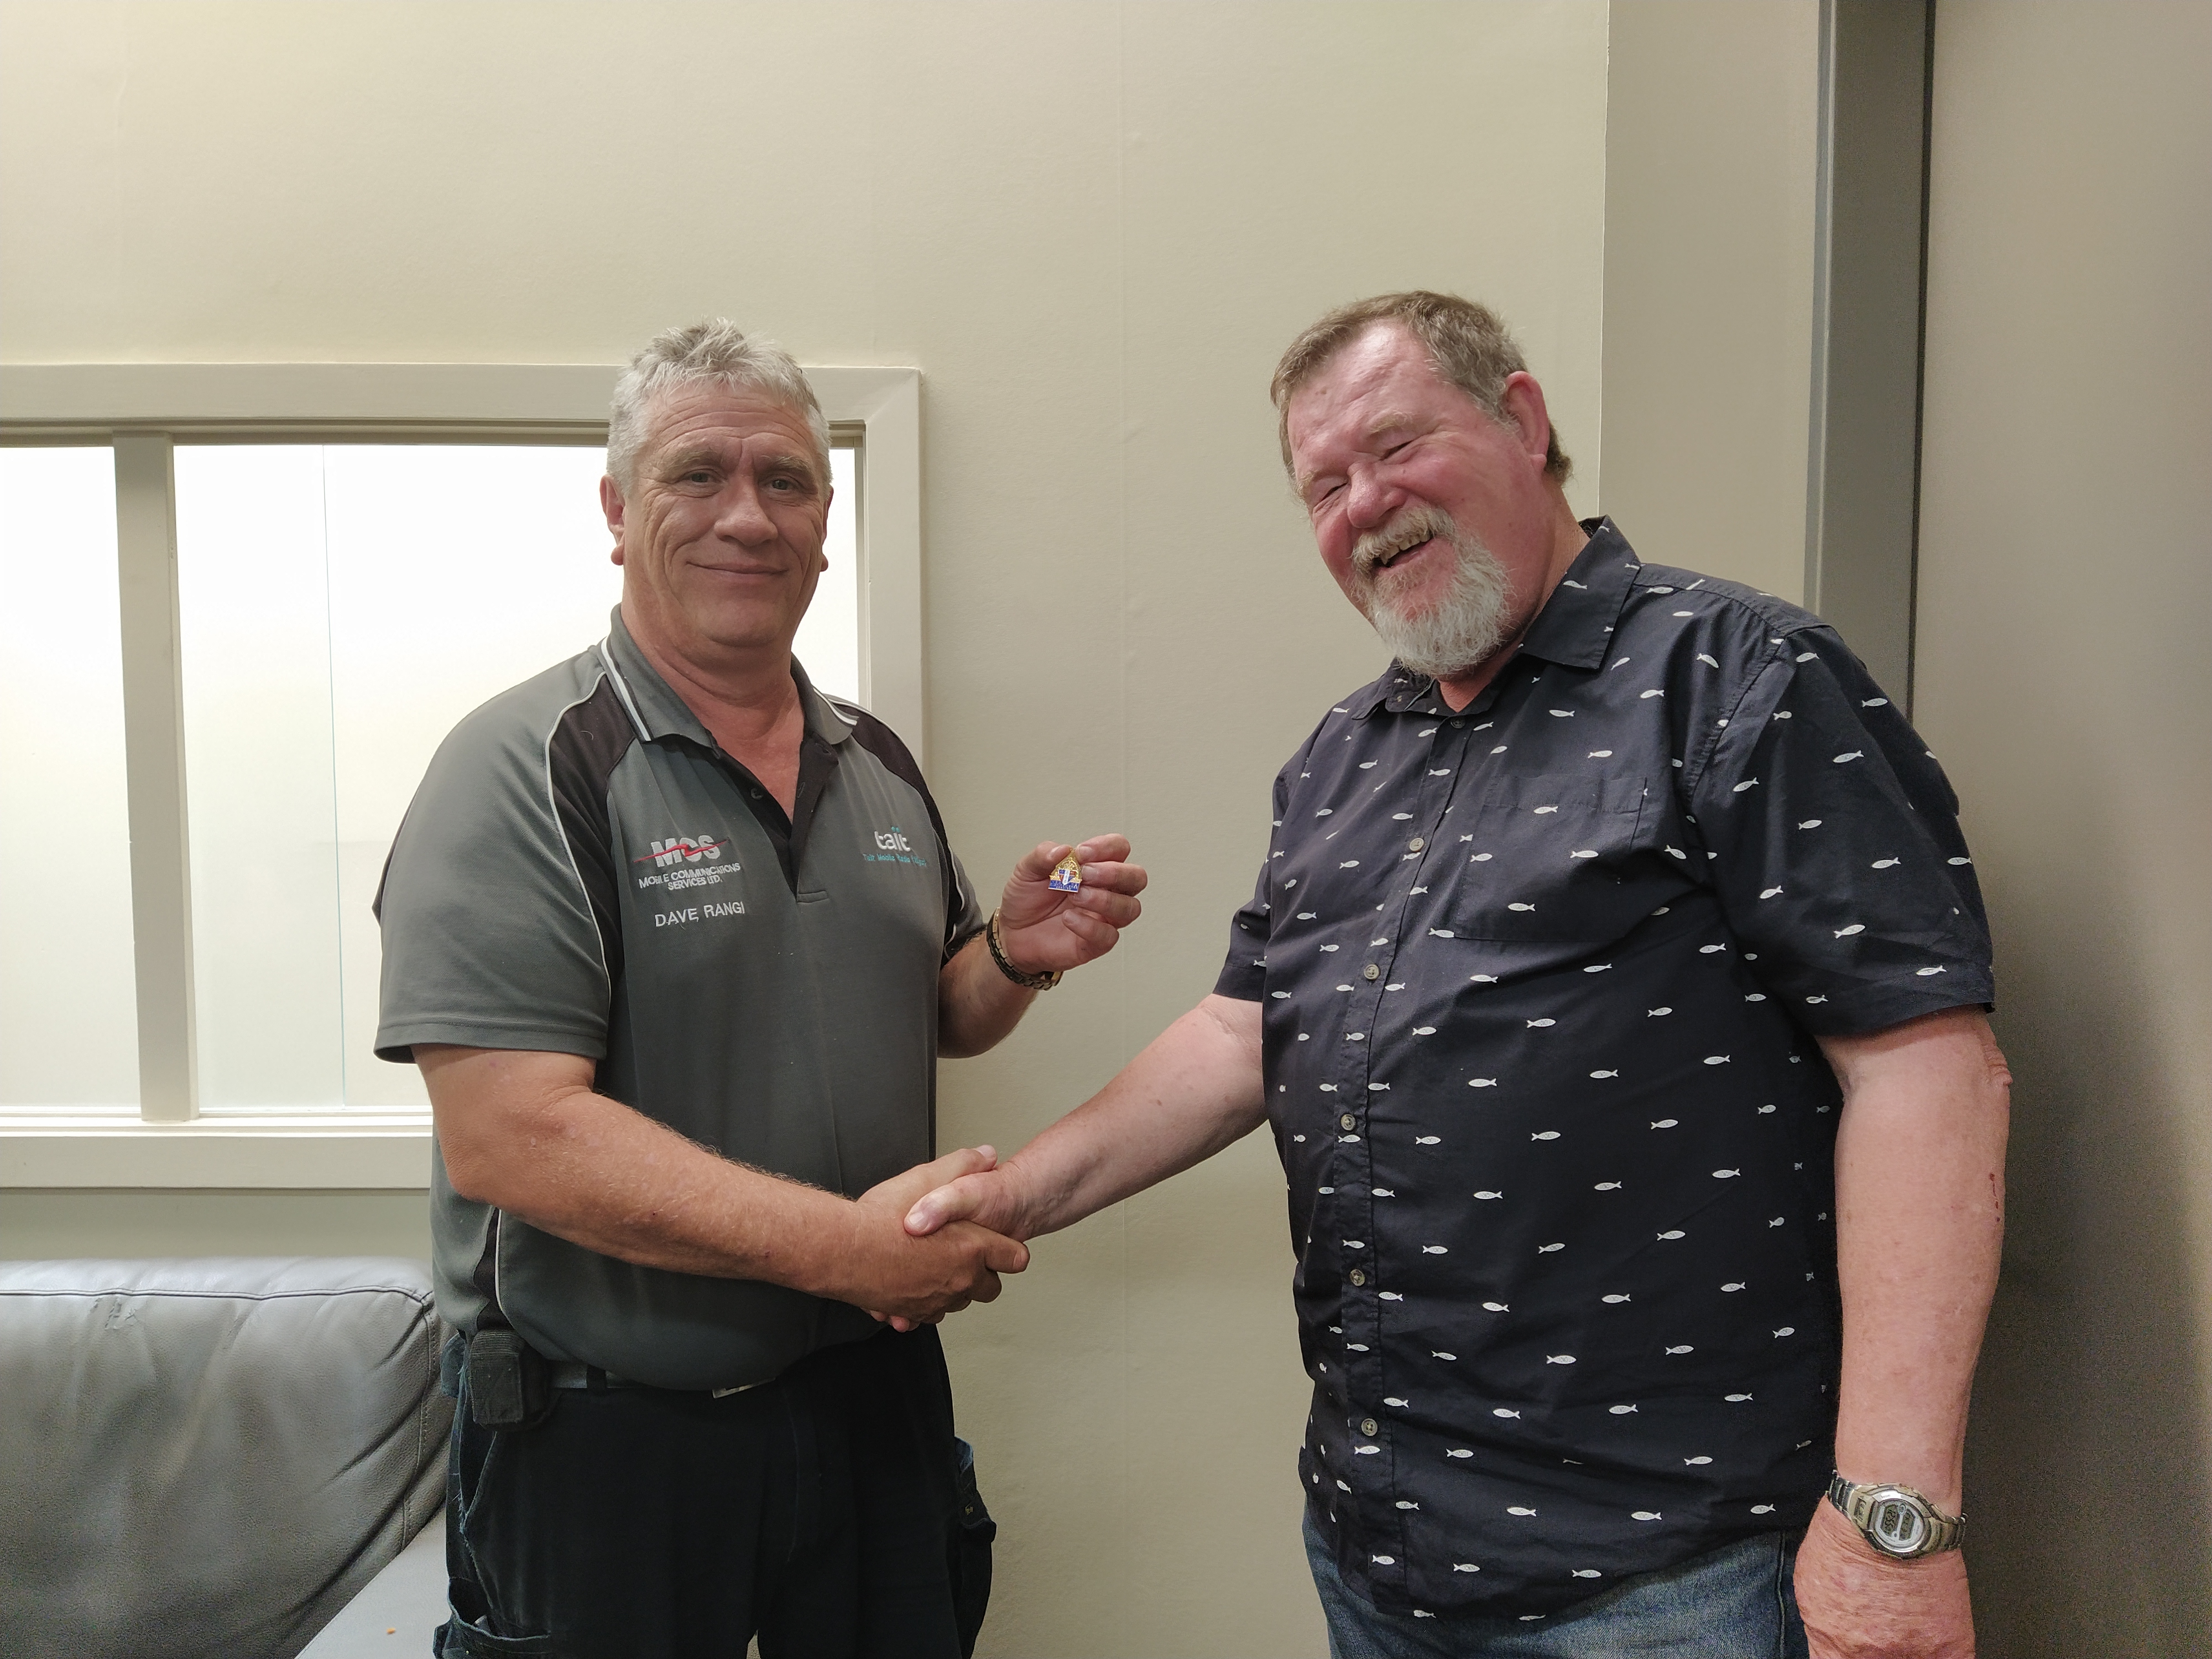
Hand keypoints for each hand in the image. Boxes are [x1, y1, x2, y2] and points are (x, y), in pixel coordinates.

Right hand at [843, 1147, 1029, 1329]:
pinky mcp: (910, 1314)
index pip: (1015, 1259)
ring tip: (933, 1265)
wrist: (841, 1251)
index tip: (998, 1245)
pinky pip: (927, 1315)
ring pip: (958, 1302)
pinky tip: (909, 1285)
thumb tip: (986, 1156)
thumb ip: (962, 1165)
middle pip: (990, 1288)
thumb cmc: (880, 1219)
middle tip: (964, 1255)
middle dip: (982, 1274)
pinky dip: (922, 1303)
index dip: (1007, 1249)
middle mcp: (959, 1281)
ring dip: (952, 1288)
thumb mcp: (926, 1177)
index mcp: (972, 1249)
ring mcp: (935, 1301)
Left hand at [993, 834, 1147, 977]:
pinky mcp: (1095, 944)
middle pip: (1137, 877)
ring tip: (1075, 896)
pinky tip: (1068, 918)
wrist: (1011, 932)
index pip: (1120, 848)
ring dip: (1104, 899)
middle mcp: (1106, 891)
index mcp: (1095, 867)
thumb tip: (1063, 849)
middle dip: (1115, 873)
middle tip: (1084, 874)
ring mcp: (1104, 918)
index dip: (1107, 847)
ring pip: (1130, 908)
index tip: (1081, 853)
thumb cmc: (1028, 899)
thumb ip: (1043, 855)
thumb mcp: (1027, 870)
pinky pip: (1109, 936)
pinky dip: (1090, 926)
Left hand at [1795, 1497, 1974, 1656]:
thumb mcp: (1811, 1586)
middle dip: (1875, 1653)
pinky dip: (1941, 1657)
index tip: (1851, 1653)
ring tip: (1904, 1630)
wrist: (1891, 1512)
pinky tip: (1934, 1646)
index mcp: (1834, 1643)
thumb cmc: (1850, 1536)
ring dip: (1906, 1651)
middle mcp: (1873, 1653)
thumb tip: (1830, 1644)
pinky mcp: (1952, 1644)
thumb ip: (1823, 1628)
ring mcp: (1914, 1652)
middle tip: (1880, 1635)